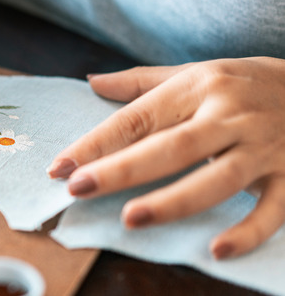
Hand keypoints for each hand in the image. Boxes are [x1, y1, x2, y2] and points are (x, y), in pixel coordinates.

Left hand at [47, 57, 284, 258]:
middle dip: (122, 169)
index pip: (138, 118)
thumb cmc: (244, 82)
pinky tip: (216, 249)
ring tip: (132, 218)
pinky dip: (247, 231)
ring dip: (174, 200)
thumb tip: (91, 82)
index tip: (60, 167)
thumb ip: (142, 82)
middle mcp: (229, 115)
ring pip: (216, 179)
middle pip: (171, 146)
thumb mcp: (196, 73)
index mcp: (199, 87)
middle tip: (79, 188)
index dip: (96, 144)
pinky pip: (271, 209)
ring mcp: (262, 148)